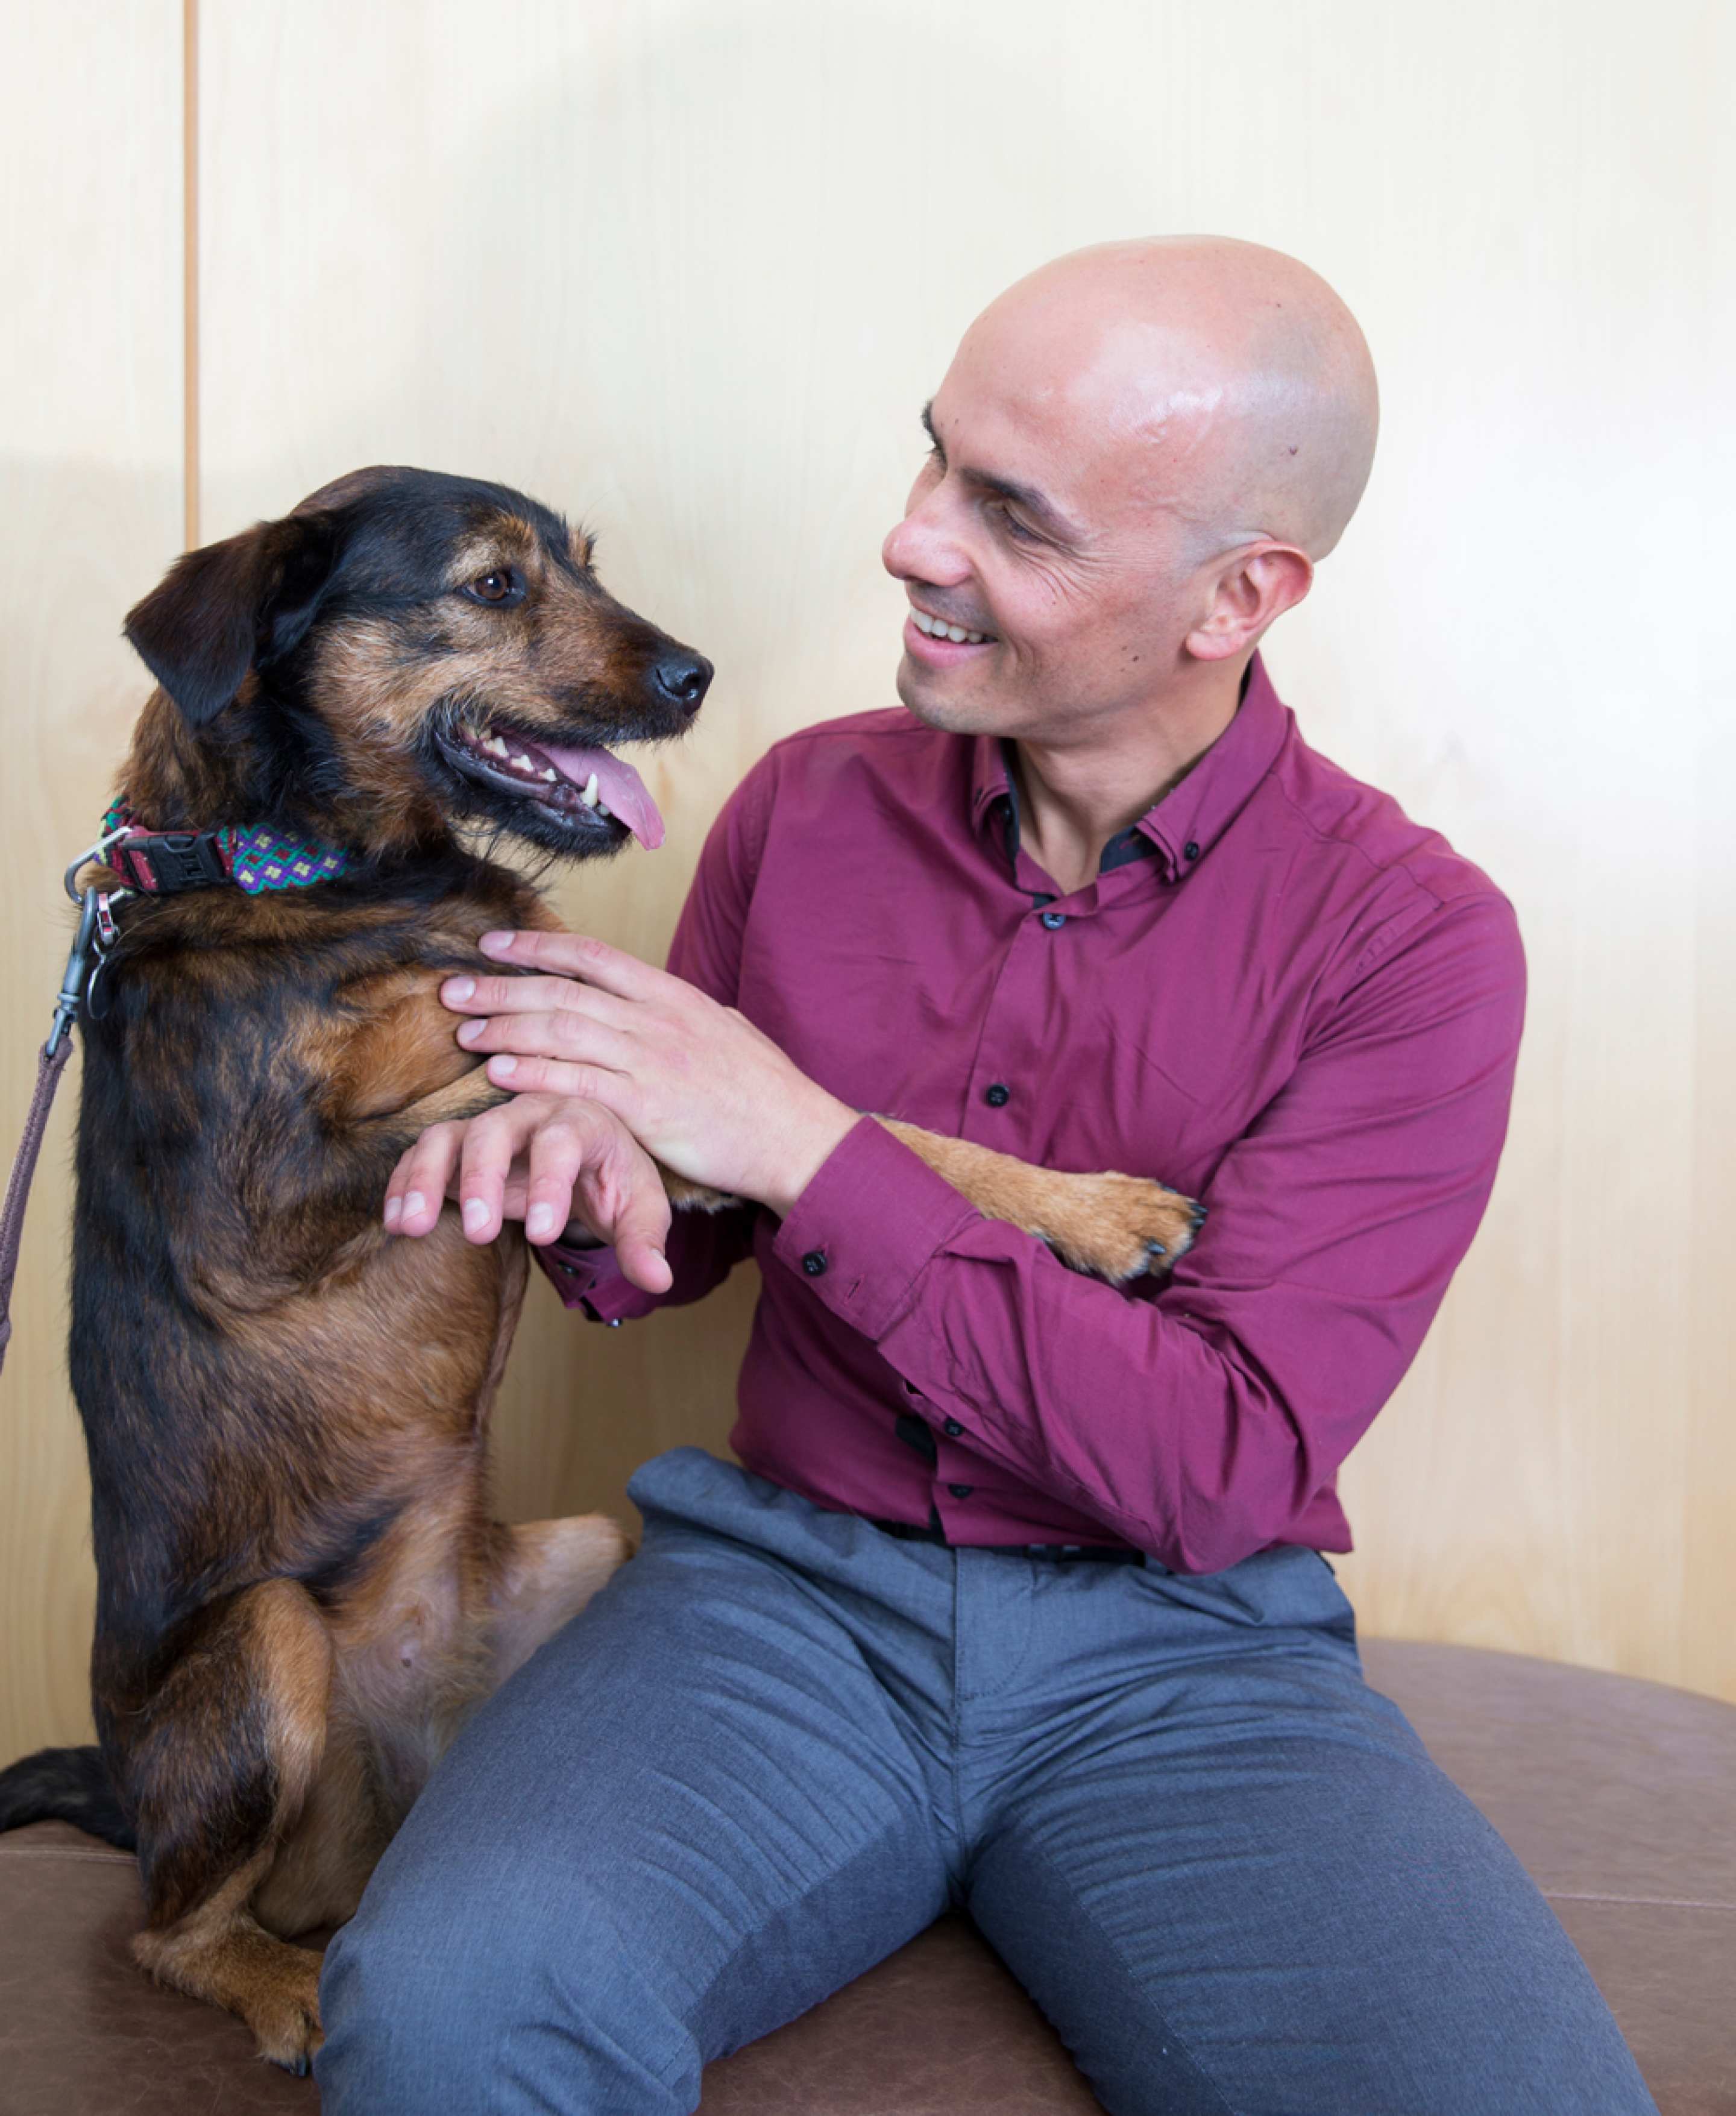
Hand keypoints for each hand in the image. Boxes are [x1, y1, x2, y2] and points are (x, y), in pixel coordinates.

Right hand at [381, 1091, 674, 1293]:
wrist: (587, 1161)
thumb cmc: (614, 1181)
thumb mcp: (639, 1209)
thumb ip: (645, 1242)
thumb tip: (659, 1280)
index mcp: (583, 1121)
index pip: (563, 1142)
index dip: (552, 1184)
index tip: (545, 1235)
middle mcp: (529, 1114)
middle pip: (496, 1130)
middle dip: (482, 1178)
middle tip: (479, 1232)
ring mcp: (487, 1127)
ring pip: (448, 1137)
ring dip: (425, 1178)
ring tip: (410, 1226)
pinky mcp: (456, 1147)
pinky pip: (422, 1156)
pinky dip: (404, 1185)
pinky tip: (396, 1223)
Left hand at [438, 930, 858, 1215]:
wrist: (796, 1134)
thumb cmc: (765, 1089)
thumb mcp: (725, 1029)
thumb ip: (680, 1013)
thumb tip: (654, 1002)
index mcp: (673, 995)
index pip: (592, 956)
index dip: (536, 948)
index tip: (493, 947)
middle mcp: (657, 1019)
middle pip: (563, 991)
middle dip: (501, 987)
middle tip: (452, 990)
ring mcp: (651, 1061)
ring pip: (562, 1031)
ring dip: (506, 1028)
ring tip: (465, 1031)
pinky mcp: (648, 1106)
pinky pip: (579, 1083)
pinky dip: (536, 1073)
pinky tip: (501, 1072)